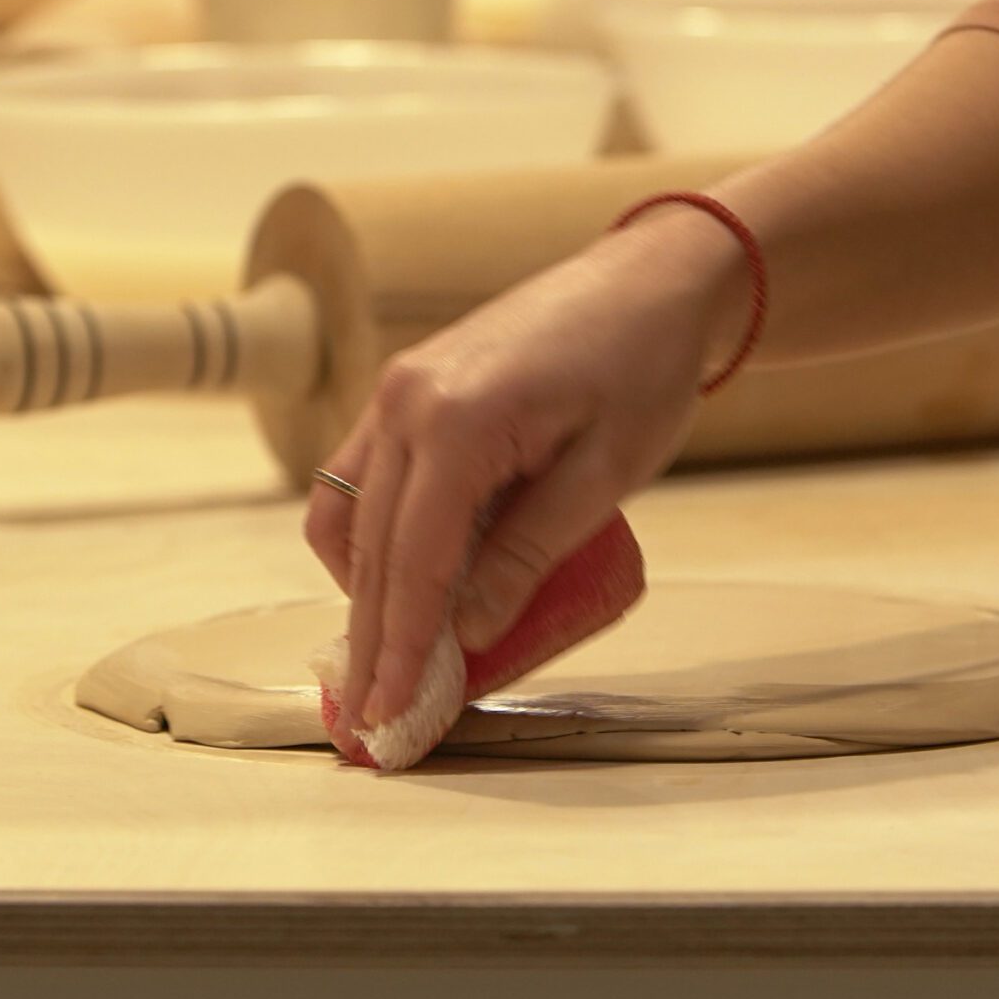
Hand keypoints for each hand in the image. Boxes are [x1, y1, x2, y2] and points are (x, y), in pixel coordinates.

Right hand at [303, 210, 745, 734]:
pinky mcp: (406, 391)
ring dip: (362, 591)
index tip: (388, 715)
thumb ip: (530, 555)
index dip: (400, 647)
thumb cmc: (645, 370)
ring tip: (385, 660)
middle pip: (369, 548)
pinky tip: (400, 586)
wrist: (653, 281)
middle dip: (369, 639)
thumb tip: (467, 634)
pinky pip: (361, 478)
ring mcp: (398, 390)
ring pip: (346, 514)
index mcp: (457, 421)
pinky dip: (370, 541)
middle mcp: (406, 401)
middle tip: (369, 717)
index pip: (413, 561)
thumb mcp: (605, 475)